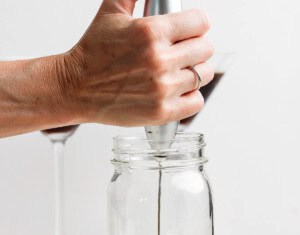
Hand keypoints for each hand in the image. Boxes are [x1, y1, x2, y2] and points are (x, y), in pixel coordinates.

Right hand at [60, 0, 213, 125]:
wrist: (77, 89)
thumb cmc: (93, 54)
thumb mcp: (111, 11)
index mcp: (150, 32)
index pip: (200, 22)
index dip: (196, 25)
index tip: (189, 32)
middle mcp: (159, 61)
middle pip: (205, 50)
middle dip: (195, 49)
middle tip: (181, 53)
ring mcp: (161, 89)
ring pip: (203, 76)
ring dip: (194, 73)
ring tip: (177, 73)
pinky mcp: (161, 112)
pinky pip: (196, 102)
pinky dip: (191, 97)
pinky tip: (178, 92)